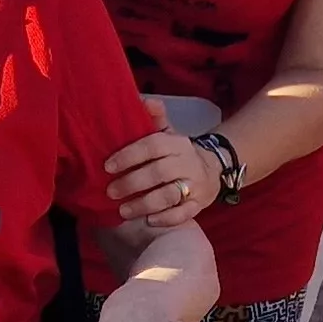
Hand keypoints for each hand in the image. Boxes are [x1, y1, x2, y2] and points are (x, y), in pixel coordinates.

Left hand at [104, 109, 219, 226]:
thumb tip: (144, 100)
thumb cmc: (178, 153)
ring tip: (123, 210)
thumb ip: (155, 119)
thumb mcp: (169, 133)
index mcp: (176, 144)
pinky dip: (166, 219)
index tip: (107, 166)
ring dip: (144, 204)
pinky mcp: (199, 205)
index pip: (152, 146)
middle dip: (132, 183)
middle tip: (110, 191)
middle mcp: (187, 163)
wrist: (215, 168)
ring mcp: (194, 186)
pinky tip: (149, 221)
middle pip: (159, 173)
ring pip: (169, 196)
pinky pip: (183, 214)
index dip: (129, 155)